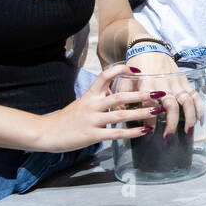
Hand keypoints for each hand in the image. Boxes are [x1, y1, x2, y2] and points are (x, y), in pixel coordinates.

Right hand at [36, 63, 163, 151]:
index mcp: (90, 95)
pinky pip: (115, 134)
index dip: (121, 70)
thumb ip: (100, 98)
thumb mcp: (83, 103)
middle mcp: (92, 105)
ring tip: (157, 111)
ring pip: (120, 115)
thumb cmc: (68, 118)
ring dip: (141, 113)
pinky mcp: (92, 135)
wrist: (47, 132)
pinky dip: (132, 132)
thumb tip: (119, 94)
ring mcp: (92, 120)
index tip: (137, 70)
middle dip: (140, 95)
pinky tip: (145, 131)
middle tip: (158, 93)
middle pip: (119, 96)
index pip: (105, 76)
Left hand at [117, 51, 201, 137]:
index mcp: (147, 83)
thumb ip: (122, 96)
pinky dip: (199, 108)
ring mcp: (177, 83)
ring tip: (188, 132)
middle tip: (168, 137)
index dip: (149, 119)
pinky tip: (200, 119)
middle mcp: (164, 84)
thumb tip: (121, 113)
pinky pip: (195, 96)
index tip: (148, 131)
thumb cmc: (136, 66)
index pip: (149, 105)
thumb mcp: (124, 79)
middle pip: (171, 106)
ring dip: (189, 118)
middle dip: (172, 124)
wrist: (149, 49)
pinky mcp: (185, 82)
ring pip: (187, 102)